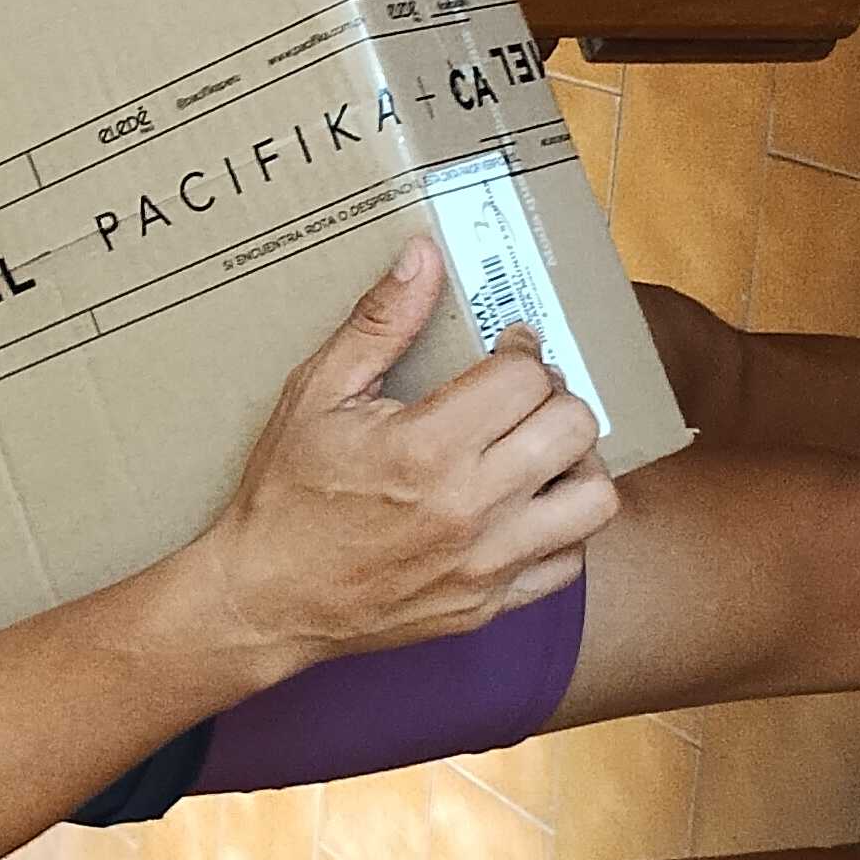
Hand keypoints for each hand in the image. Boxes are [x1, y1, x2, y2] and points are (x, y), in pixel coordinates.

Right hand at [190, 236, 620, 663]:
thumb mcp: (316, 394)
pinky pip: (569, 562)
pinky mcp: (489, 604)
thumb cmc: (286, 494)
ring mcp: (486, 562)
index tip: (504, 350)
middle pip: (573, 427)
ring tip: (538, 450)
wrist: (265, 600)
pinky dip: (562, 529)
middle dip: (554, 397)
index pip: (526, 378)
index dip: (522, 350)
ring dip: (576, 463)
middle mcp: (469, 507)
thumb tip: (424, 255)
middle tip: (522, 395)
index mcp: (426, 448)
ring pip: (593, 499)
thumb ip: (378, 323)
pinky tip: (526, 506)